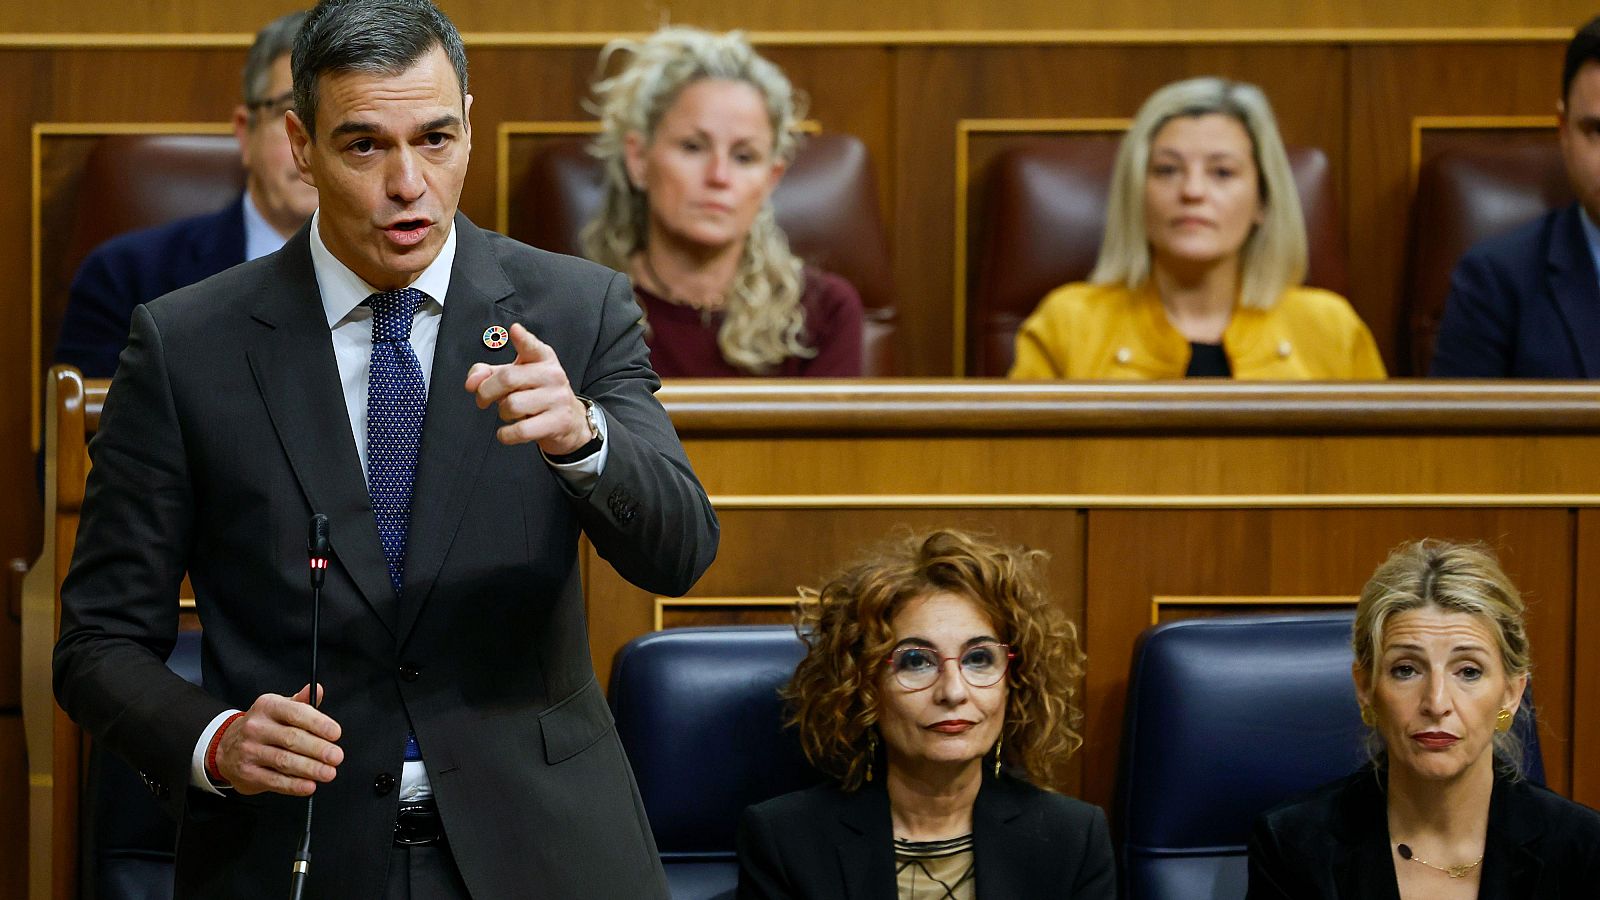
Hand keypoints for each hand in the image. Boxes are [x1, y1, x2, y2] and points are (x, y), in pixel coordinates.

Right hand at [215, 684, 342, 795]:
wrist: (227, 747)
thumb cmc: (263, 727)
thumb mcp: (280, 708)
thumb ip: (301, 702)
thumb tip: (317, 689)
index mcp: (268, 707)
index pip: (296, 713)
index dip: (318, 724)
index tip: (336, 733)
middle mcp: (256, 727)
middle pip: (292, 738)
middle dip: (318, 749)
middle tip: (336, 757)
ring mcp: (249, 751)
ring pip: (284, 761)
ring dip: (310, 769)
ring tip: (329, 773)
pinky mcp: (247, 773)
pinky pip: (274, 780)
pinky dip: (294, 785)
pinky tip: (309, 786)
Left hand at [464, 323, 591, 453]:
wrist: (569, 422)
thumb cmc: (536, 395)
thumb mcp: (515, 378)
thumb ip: (487, 373)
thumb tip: (472, 382)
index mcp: (542, 358)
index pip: (532, 346)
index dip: (522, 339)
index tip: (515, 330)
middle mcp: (552, 375)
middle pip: (507, 379)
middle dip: (486, 392)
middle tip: (483, 400)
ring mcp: (557, 399)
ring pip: (512, 405)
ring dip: (502, 413)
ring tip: (509, 413)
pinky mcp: (558, 422)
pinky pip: (521, 430)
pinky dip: (506, 435)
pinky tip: (507, 432)